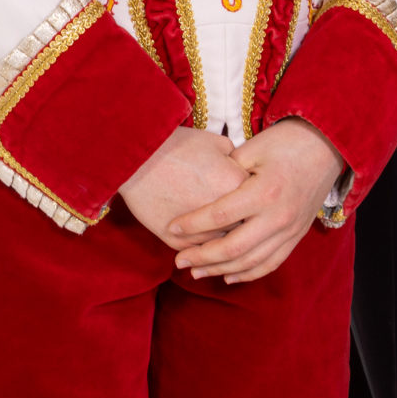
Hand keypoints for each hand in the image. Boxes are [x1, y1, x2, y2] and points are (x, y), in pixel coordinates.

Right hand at [120, 126, 245, 244]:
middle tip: (242, 224)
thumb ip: (239, 161)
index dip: (255, 203)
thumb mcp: (217, 143)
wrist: (138, 158)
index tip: (252, 201)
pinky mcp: (177, 242)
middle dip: (245, 228)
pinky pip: (198, 253)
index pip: (258, 203)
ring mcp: (200, 231)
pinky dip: (202, 253)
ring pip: (223, 248)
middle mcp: (224, 213)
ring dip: (225, 248)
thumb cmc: (178, 145)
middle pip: (245, 229)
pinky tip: (203, 251)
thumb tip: (246, 173)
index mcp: (238, 186)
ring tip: (224, 243)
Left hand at [162, 117, 345, 283]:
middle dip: (202, 257)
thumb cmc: (287, 141)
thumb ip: (226, 171)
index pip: (219, 216)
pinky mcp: (297, 235)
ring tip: (196, 272)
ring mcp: (290, 230)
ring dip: (220, 270)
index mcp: (264, 192)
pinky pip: (271, 263)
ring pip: (251, 262)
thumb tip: (200, 190)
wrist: (329, 146)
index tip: (171, 228)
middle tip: (178, 261)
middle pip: (233, 248)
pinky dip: (249, 273)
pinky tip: (228, 276)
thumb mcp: (253, 148)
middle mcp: (278, 216)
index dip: (192, 224)